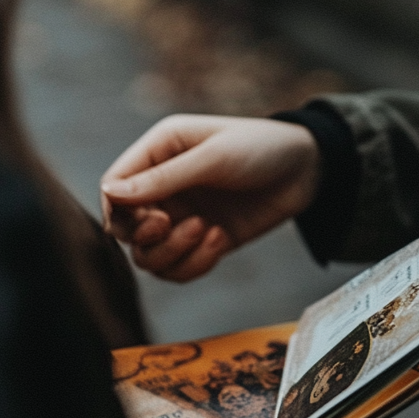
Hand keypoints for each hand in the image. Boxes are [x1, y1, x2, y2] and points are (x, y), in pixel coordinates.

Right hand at [100, 116, 320, 281]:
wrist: (308, 170)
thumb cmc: (261, 148)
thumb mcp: (213, 158)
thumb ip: (163, 178)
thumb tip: (110, 193)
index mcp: (158, 151)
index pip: (114, 188)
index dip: (122, 212)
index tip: (157, 218)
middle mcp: (164, 186)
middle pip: (125, 229)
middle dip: (147, 237)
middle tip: (176, 225)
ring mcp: (182, 215)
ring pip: (149, 256)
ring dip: (173, 253)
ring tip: (207, 231)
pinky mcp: (203, 241)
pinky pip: (179, 269)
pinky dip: (195, 264)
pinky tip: (221, 239)